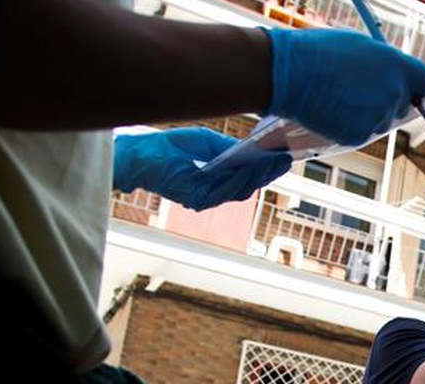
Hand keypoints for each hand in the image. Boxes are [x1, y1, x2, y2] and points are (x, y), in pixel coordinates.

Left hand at [113, 128, 291, 210]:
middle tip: (284, 159)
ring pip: (240, 190)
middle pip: (248, 185)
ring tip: (271, 161)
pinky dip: (239, 179)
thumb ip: (228, 148)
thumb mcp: (205, 142)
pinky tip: (249, 167)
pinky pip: (224, 191)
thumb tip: (252, 151)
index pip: (246, 176)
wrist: (140, 154)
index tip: (283, 156)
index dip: (266, 168)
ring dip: (257, 176)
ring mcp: (206, 197)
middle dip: (267, 172)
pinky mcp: (197, 199)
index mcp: (217, 178)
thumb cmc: (168, 147)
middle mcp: (214, 191)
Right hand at [264, 28, 424, 145]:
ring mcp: (378, 115)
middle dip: (389, 101)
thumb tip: (391, 74)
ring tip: (341, 99)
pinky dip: (350, 126)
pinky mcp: (359, 134)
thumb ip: (383, 63)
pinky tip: (332, 112)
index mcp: (397, 66)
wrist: (288, 74)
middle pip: (403, 105)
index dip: (418, 86)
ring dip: (368, 115)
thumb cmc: (319, 53)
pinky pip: (362, 133)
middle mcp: (393, 92)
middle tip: (363, 93)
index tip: (411, 89)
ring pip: (382, 121)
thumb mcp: (359, 46)